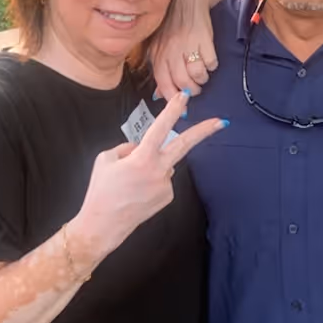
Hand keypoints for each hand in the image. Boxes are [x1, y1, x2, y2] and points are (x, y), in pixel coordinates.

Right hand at [72, 90, 225, 259]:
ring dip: (151, 165)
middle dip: (204, 132)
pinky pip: (161, 179)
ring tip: (129, 183)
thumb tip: (141, 148)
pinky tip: (137, 191)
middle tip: (221, 122)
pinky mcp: (167, 196)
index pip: (161, 127)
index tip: (185, 96)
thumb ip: (127, 148)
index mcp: (142, 158)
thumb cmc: (101, 191)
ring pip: (163, 164)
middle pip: (184, 145)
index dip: (173, 110)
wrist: (102, 226)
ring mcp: (165, 185)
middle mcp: (159, 170)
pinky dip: (151, 180)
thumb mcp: (105, 159)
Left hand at [151, 0, 218, 99]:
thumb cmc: (171, 26)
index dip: (173, 99)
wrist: (187, 0)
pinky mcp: (204, 39)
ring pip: (198, 75)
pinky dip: (211, 66)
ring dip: (202, 79)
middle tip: (195, 88)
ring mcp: (188, 45)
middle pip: (183, 82)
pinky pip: (211, 63)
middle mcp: (172, 50)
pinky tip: (208, 60)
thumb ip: (160, 71)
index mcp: (159, 53)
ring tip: (202, 74)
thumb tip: (159, 95)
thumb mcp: (159, 47)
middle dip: (192, 91)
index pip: (164, 83)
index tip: (183, 108)